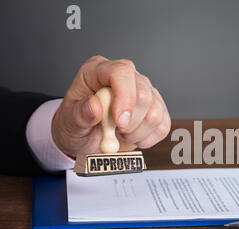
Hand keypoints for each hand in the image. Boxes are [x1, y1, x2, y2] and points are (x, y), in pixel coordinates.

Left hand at [52, 55, 170, 157]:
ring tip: (120, 132)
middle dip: (129, 122)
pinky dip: (146, 139)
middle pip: (143, 94)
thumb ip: (79, 115)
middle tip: (112, 131)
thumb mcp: (68, 123)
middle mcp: (126, 77)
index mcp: (99, 71)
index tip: (119, 122)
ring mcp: (145, 91)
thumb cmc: (76, 125)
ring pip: (155, 113)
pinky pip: (162, 126)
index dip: (124, 97)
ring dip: (136, 132)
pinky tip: (131, 135)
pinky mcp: (158, 109)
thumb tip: (94, 106)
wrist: (87, 139)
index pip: (121, 72)